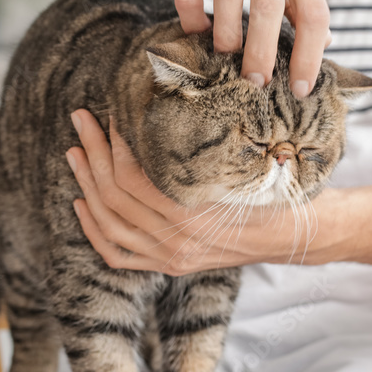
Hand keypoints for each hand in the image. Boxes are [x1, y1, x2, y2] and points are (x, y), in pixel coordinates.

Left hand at [66, 110, 335, 274]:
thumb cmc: (273, 190)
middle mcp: (177, 241)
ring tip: (75, 154)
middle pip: (114, 196)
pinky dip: (94, 230)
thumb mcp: (243, 165)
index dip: (114, 143)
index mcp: (194, 214)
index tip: (110, 114)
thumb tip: (168, 104)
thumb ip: (205, 149)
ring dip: (86, 186)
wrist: (296, 235)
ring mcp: (170, 258)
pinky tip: (81, 204)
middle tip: (81, 121)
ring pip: (109, 225)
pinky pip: (117, 255)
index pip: (133, 177)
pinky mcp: (169, 267)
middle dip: (92, 154)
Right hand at [163, 0, 330, 97]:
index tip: (301, 89)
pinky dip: (193, 18)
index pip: (314, 12)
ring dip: (227, 36)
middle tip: (256, 82)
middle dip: (263, 52)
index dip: (310, 55)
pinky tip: (197, 29)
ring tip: (226, 55)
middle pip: (270, 5)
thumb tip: (326, 43)